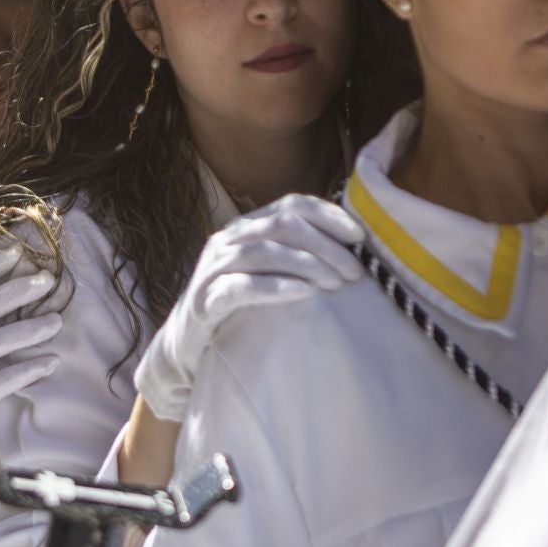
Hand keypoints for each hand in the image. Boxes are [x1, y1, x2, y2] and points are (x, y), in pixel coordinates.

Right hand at [134, 193, 363, 420]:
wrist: (187, 342)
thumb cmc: (238, 306)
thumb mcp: (267, 272)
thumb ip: (295, 255)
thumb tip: (351, 250)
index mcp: (246, 226)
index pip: (291, 204)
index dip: (328, 216)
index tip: (359, 238)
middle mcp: (228, 239)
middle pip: (282, 225)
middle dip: (325, 245)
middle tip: (354, 272)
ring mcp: (213, 268)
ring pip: (263, 252)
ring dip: (306, 264)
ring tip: (336, 284)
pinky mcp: (205, 300)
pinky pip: (241, 287)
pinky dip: (275, 287)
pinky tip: (303, 293)